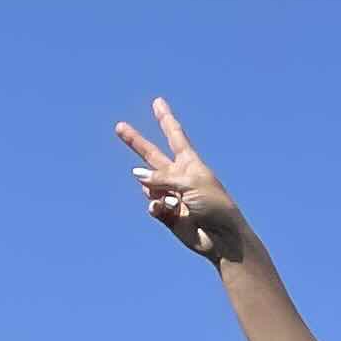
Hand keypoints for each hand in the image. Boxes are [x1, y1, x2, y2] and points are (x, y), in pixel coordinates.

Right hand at [115, 96, 250, 264]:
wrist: (222, 238)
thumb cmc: (214, 205)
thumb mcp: (190, 182)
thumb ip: (161, 176)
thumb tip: (137, 175)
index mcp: (190, 162)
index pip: (174, 135)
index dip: (165, 119)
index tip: (158, 102)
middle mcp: (178, 176)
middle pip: (151, 155)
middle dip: (136, 142)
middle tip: (119, 127)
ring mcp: (171, 195)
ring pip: (148, 185)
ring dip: (154, 190)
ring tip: (174, 201)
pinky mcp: (167, 214)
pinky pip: (152, 205)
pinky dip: (157, 207)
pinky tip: (168, 211)